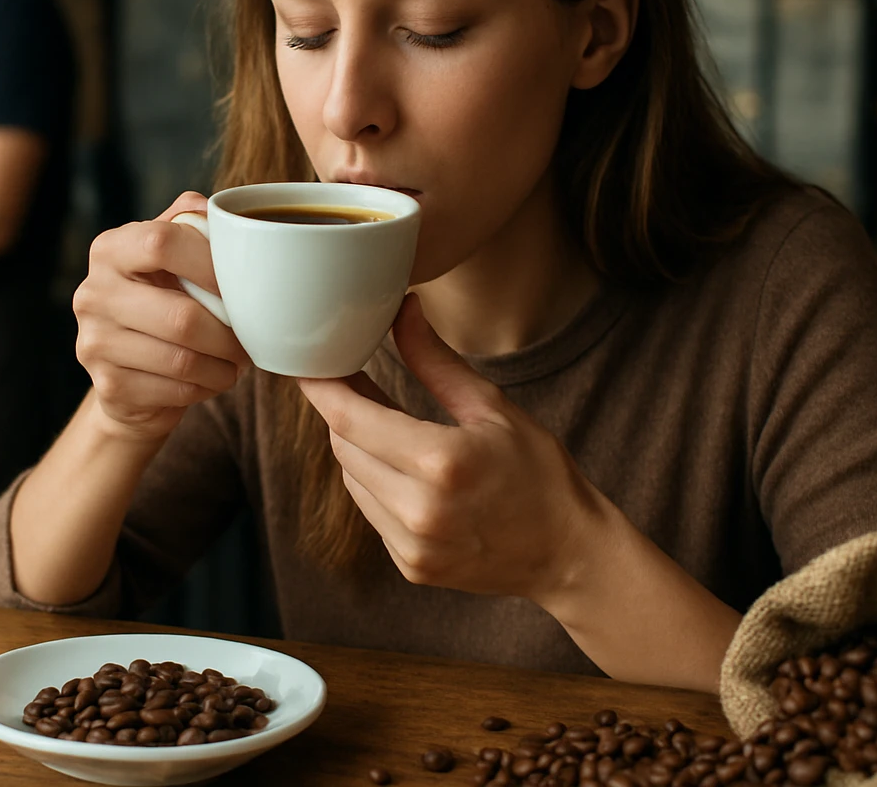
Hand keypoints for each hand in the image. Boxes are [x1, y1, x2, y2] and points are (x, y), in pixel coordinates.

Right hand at [72, 192, 250, 445]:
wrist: (129, 371)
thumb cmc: (163, 302)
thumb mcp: (170, 258)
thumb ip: (189, 225)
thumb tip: (215, 208)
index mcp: (110, 249)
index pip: (162, 242)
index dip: (211, 264)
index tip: (244, 284)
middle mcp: (93, 293)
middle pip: (181, 316)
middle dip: (229, 334)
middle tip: (251, 338)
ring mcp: (94, 342)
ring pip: (182, 360)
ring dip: (223, 366)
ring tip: (237, 361)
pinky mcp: (107, 386)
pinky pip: (176, 390)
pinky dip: (206, 387)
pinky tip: (212, 379)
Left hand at [296, 293, 606, 602]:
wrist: (569, 554)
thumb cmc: (540, 473)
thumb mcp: (494, 408)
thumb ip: (436, 362)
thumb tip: (403, 310)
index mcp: (441, 463)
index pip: (350, 419)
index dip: (320, 388)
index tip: (307, 365)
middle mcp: (419, 509)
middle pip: (345, 446)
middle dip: (345, 411)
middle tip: (357, 380)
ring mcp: (412, 545)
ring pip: (352, 478)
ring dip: (359, 447)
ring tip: (386, 422)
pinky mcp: (410, 565)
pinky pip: (371, 511)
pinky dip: (376, 483)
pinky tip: (406, 469)